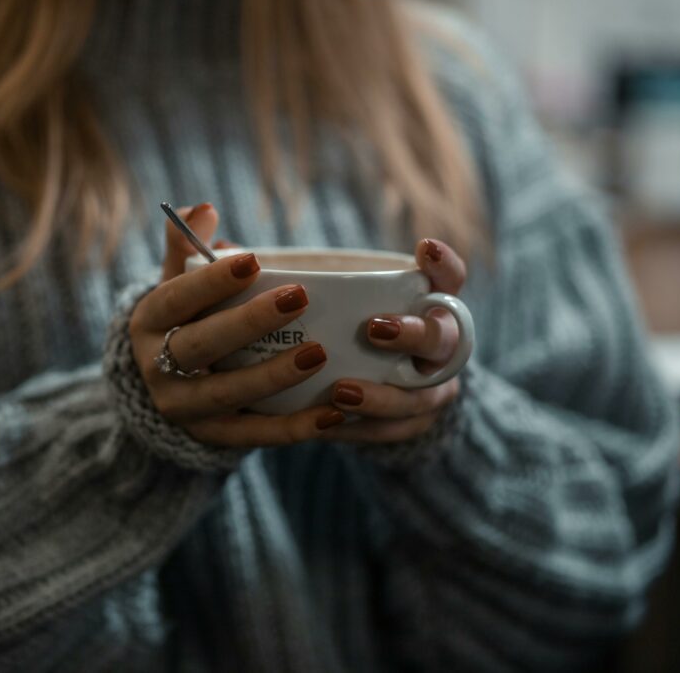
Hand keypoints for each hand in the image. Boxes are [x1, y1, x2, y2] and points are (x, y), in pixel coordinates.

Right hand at [130, 203, 348, 447]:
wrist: (165, 385)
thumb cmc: (185, 318)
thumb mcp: (176, 282)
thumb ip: (186, 245)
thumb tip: (203, 209)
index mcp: (147, 321)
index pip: (175, 299)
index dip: (210, 282)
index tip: (252, 260)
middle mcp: (156, 366)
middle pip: (199, 346)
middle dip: (248, 323)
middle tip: (299, 298)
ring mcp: (183, 408)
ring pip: (227, 394)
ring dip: (274, 376)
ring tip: (319, 353)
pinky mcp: (213, 438)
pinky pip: (255, 436)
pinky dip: (294, 428)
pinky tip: (333, 412)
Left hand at [325, 239, 466, 442]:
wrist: (385, 384)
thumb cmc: (353, 324)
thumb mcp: (344, 296)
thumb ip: (308, 274)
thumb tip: (229, 247)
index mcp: (430, 304)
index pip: (450, 279)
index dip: (444, 264)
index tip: (424, 248)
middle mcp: (441, 346)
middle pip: (443, 338)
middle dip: (413, 333)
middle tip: (373, 329)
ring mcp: (433, 388)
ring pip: (420, 395)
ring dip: (381, 396)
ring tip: (339, 392)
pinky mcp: (415, 424)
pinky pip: (393, 432)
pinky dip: (361, 428)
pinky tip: (327, 423)